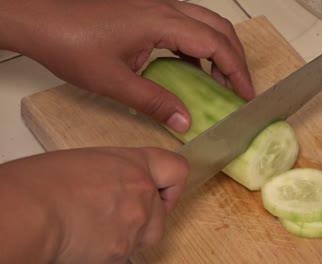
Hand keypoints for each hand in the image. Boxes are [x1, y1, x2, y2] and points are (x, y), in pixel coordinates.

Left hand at [0, 0, 254, 132]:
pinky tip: (193, 68)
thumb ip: (155, 102)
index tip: (246, 95)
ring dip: (220, 49)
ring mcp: (157, 6)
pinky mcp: (147, 10)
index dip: (236, 71)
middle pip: (219, 27)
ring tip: (222, 80)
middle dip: (236, 58)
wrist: (39, 18)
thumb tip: (185, 121)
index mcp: (162, 22)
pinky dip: (199, 46)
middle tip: (240, 88)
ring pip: (205, 23)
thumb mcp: (115, 82)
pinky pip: (186, 25)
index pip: (216, 44)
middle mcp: (165, 7)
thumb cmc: (70, 44)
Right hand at [0, 147, 187, 263]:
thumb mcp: (90, 162)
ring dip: (129, 236)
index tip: (163, 190)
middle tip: (117, 215)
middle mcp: (143, 193)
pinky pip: (125, 253)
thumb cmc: (45, 182)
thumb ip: (117, 173)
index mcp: (135, 164)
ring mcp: (137, 223)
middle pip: (163, 213)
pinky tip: (87, 241)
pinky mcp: (123, 250)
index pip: (177, 169)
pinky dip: (111, 251)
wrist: (31, 212)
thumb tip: (118, 187)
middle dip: (145, 218)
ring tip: (96, 229)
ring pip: (146, 237)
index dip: (171, 184)